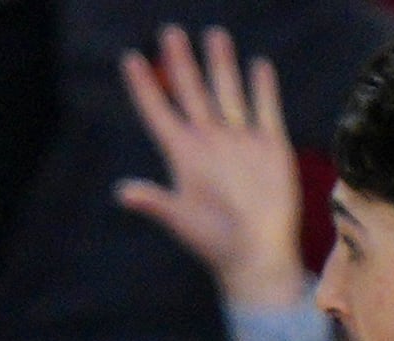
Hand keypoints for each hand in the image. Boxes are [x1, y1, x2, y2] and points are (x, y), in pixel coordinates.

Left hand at [117, 25, 306, 312]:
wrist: (259, 257)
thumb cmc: (215, 244)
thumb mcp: (182, 221)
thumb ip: (155, 202)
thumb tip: (122, 192)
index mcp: (183, 156)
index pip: (158, 113)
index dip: (144, 87)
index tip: (130, 58)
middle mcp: (209, 142)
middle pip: (191, 92)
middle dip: (181, 62)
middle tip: (169, 31)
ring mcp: (240, 141)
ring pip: (227, 92)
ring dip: (221, 64)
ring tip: (213, 34)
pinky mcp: (270, 146)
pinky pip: (265, 108)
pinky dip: (262, 88)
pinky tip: (258, 65)